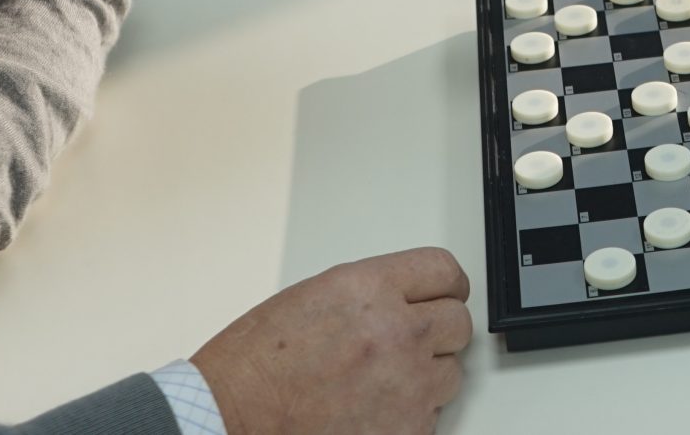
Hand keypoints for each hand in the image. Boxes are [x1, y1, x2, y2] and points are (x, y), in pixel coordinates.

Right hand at [192, 247, 472, 434]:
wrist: (232, 415)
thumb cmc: (256, 362)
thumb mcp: (316, 296)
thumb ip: (372, 293)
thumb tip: (407, 300)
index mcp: (369, 289)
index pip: (444, 271)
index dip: (447, 284)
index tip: (447, 293)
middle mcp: (395, 333)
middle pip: (458, 322)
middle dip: (439, 330)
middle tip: (413, 341)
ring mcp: (405, 385)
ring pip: (450, 373)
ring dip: (426, 376)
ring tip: (384, 381)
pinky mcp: (405, 430)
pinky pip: (431, 415)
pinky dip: (410, 414)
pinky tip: (375, 409)